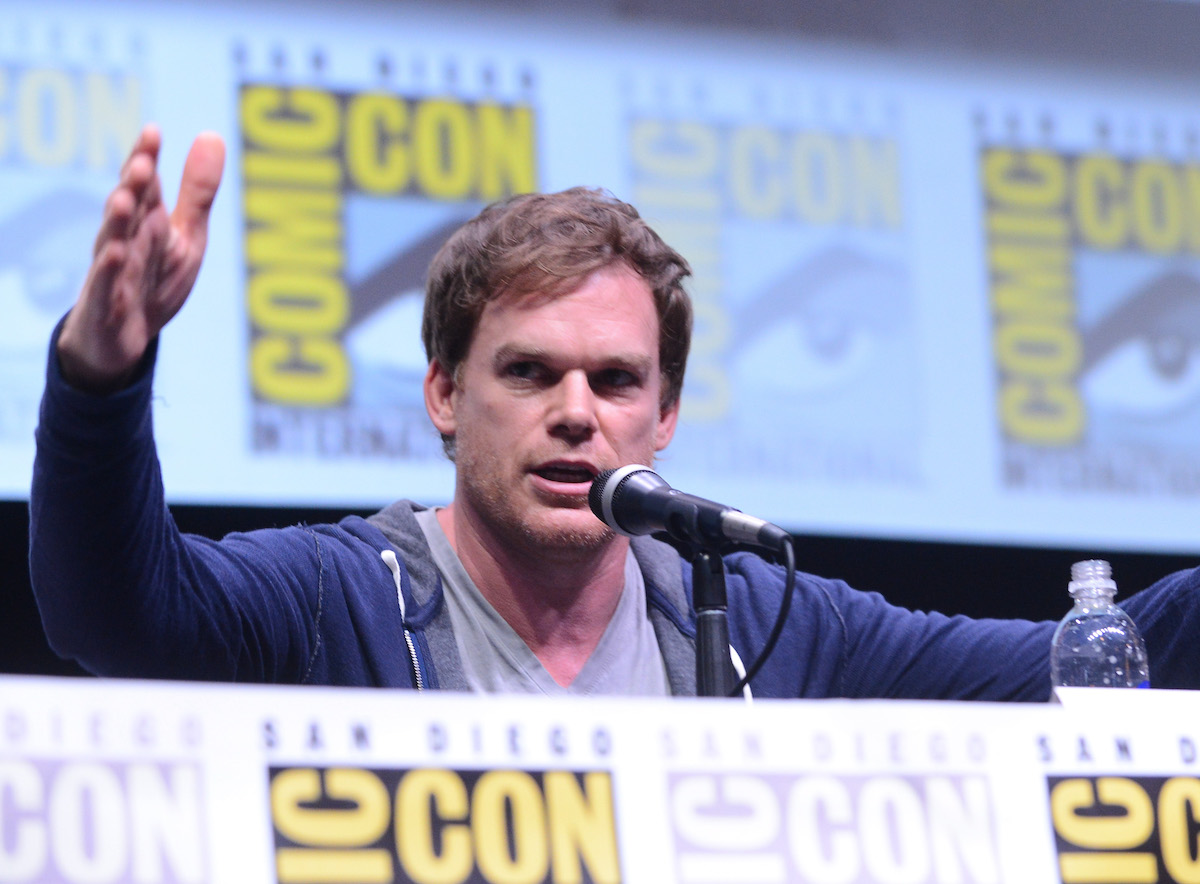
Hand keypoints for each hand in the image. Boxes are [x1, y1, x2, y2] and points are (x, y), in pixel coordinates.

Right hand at [57, 124, 225, 392]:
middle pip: (130, 207)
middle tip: (144, 160)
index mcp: (146, 221)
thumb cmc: (155, 278)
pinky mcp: (105, 302)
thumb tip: (212, 134)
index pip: (145, 184)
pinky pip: (106, 284)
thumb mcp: (187, 235)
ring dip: (118, 219)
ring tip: (124, 197)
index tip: (153, 131)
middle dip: (134, 184)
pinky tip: (112, 253)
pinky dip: (108, 269)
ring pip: (113, 240)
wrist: (123, 337)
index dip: (147, 158)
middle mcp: (126, 239)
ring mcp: (113, 270)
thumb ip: (197, 191)